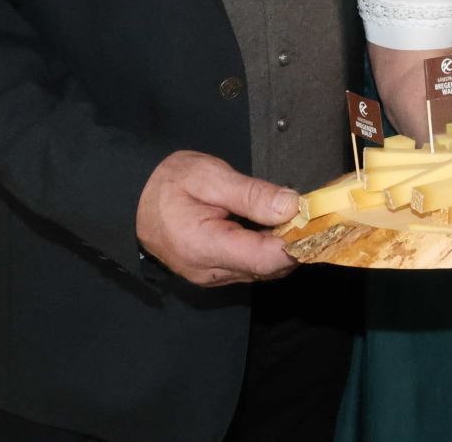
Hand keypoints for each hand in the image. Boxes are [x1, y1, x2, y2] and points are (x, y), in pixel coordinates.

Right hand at [134, 150, 299, 286]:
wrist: (131, 201)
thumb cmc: (166, 183)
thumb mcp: (208, 176)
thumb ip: (251, 193)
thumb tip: (292, 205)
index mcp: (207, 248)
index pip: (267, 258)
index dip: (299, 243)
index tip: (320, 221)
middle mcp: (212, 272)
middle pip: (270, 268)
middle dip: (296, 243)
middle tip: (315, 213)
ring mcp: (213, 277)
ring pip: (264, 271)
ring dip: (284, 247)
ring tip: (297, 216)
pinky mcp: (215, 274)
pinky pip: (251, 267)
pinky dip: (269, 250)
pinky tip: (276, 227)